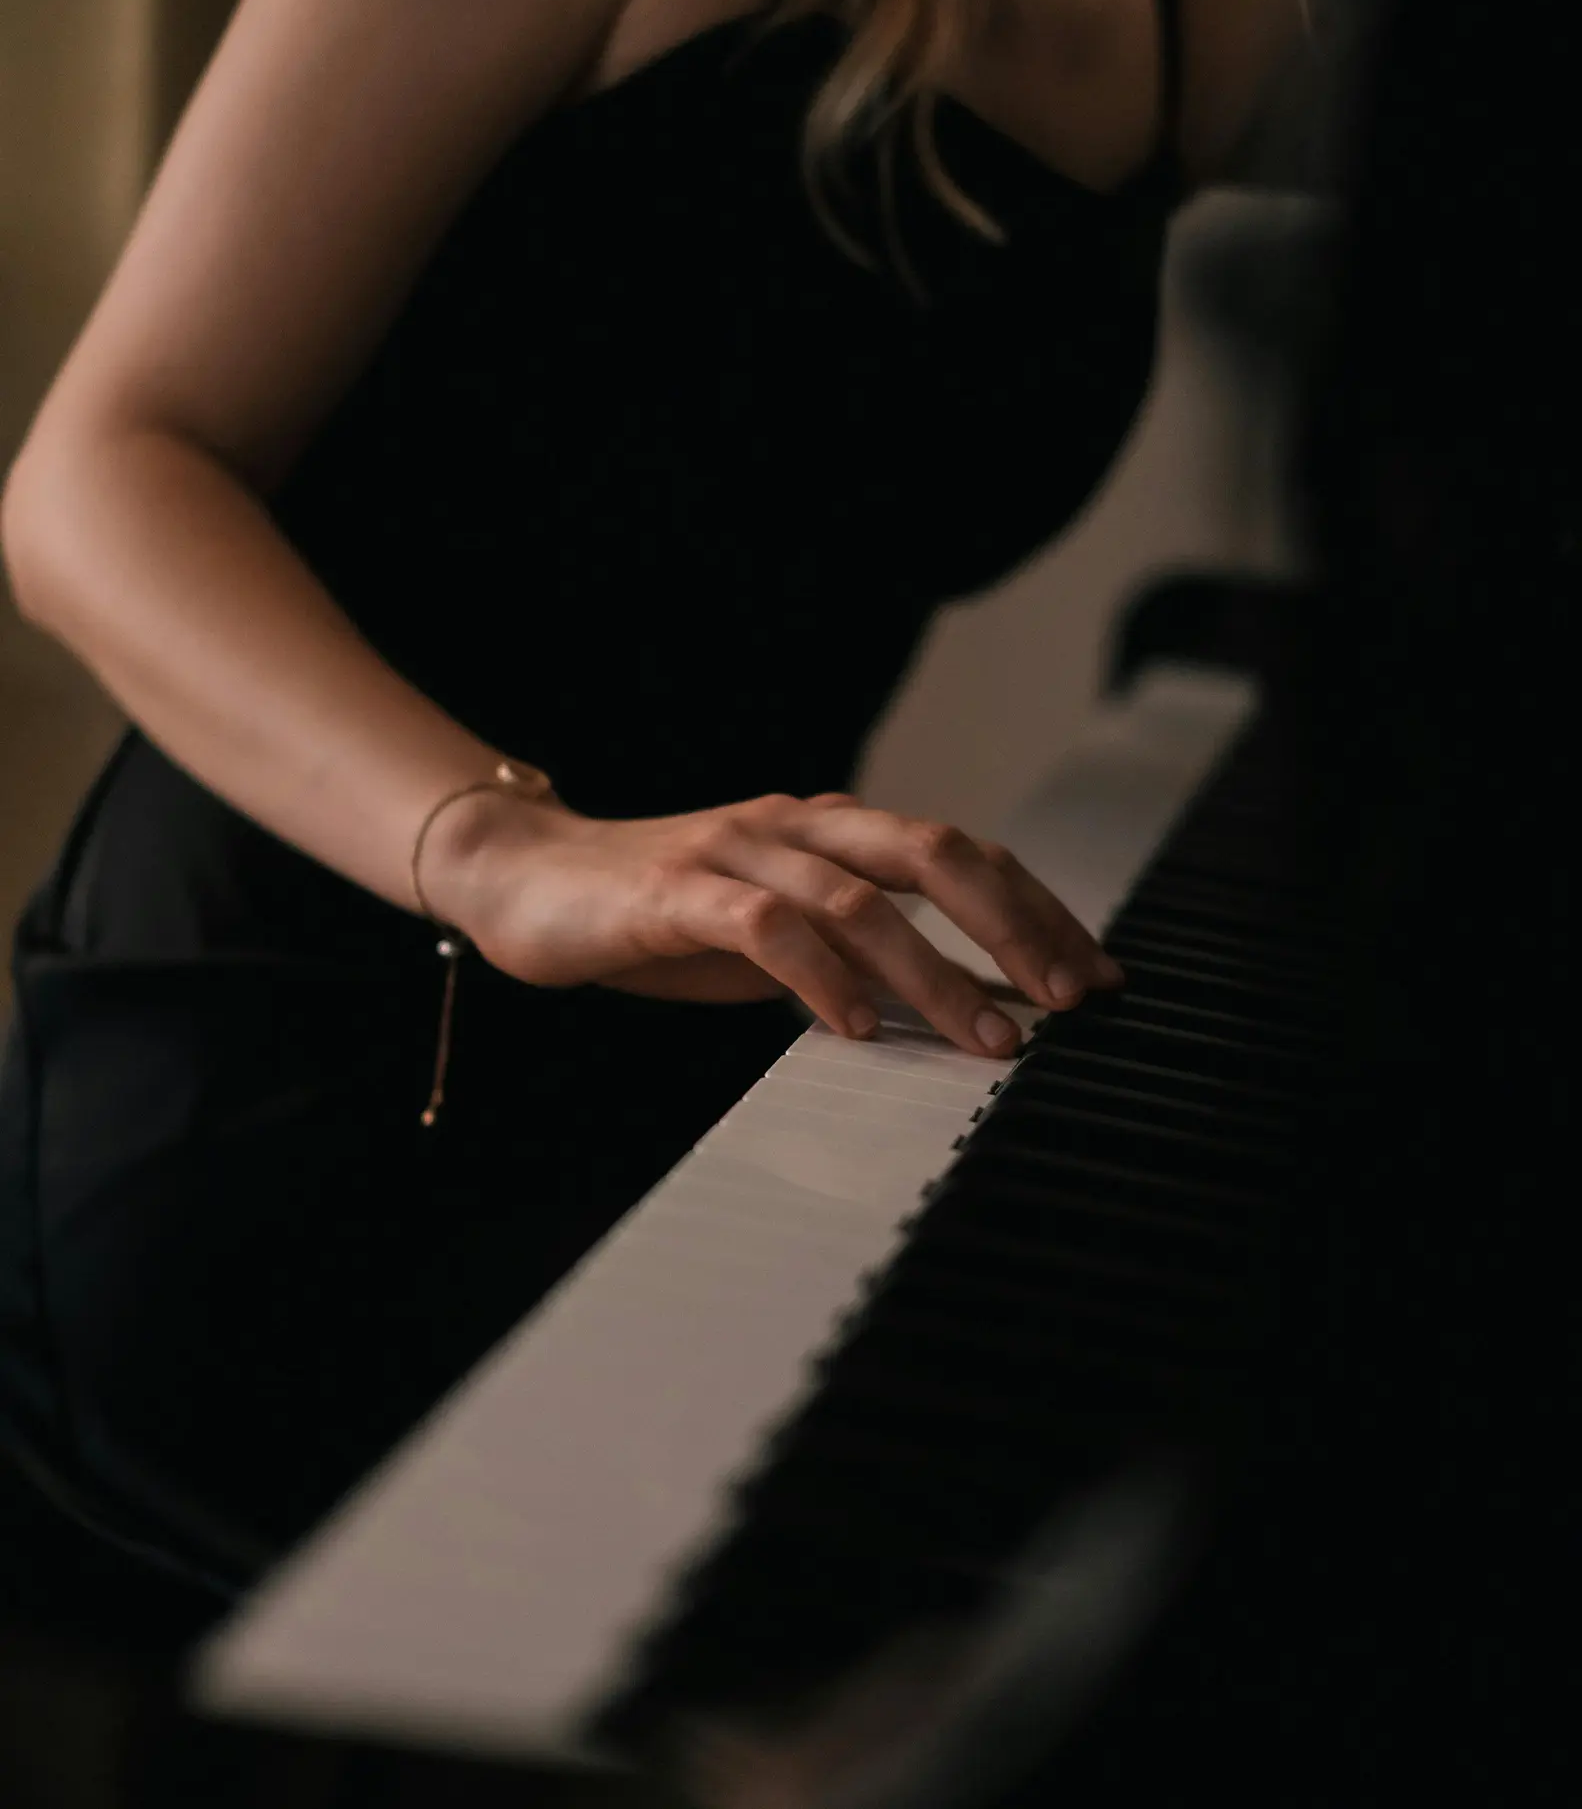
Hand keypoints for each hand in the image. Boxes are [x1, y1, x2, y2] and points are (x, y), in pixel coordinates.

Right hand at [429, 790, 1122, 1059]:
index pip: (962, 856)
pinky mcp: (673, 891)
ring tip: (988, 1039)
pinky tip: (855, 1028)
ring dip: (935, 971)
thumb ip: (858, 956)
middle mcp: (796, 826)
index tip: (1098, 977)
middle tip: (1071, 1000)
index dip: (1038, 911)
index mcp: (831, 832)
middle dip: (1016, 925)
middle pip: (934, 852)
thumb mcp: (778, 940)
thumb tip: (961, 1006)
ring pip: (858, 896)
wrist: (523, 878)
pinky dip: (819, 974)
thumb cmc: (659, 917)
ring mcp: (735, 851)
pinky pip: (765, 925)